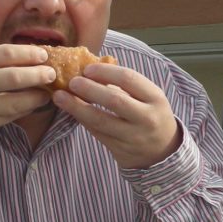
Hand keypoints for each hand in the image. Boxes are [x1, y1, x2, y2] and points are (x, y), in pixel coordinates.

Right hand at [0, 44, 54, 136]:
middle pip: (11, 78)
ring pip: (13, 103)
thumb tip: (31, 56)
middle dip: (36, 75)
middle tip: (51, 74)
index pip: (4, 54)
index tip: (43, 55)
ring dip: (35, 97)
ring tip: (47, 92)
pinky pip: (9, 118)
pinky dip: (24, 110)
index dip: (28, 53)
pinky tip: (33, 104)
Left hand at [52, 61, 181, 168]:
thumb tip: (91, 69)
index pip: (128, 79)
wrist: (162, 152)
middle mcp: (146, 117)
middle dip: (89, 89)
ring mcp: (133, 136)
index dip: (104, 72)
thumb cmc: (151, 115)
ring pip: (100, 120)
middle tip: (72, 82)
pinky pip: (96, 133)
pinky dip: (82, 120)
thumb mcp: (148, 97)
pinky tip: (71, 110)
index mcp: (155, 98)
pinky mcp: (120, 150)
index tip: (87, 69)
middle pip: (114, 100)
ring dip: (76, 107)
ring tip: (60, 97)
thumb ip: (126, 85)